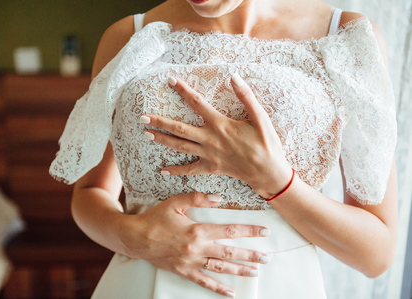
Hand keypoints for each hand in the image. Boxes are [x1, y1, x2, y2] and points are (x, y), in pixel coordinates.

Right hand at [118, 192, 269, 296]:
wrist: (135, 237)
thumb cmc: (155, 218)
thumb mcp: (175, 203)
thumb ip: (197, 199)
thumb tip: (219, 198)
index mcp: (197, 230)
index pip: (229, 231)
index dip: (249, 231)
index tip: (264, 231)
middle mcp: (197, 248)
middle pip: (229, 253)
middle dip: (250, 255)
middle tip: (266, 258)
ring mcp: (191, 262)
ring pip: (220, 268)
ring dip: (240, 270)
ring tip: (255, 272)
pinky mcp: (183, 271)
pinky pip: (204, 281)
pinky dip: (218, 288)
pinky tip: (231, 292)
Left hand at [141, 74, 291, 198]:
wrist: (269, 173)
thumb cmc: (266, 144)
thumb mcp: (261, 117)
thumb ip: (247, 96)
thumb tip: (234, 76)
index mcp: (220, 125)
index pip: (197, 103)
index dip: (183, 91)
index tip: (170, 81)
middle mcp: (210, 139)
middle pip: (179, 129)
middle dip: (160, 122)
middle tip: (142, 117)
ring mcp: (208, 155)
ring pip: (180, 147)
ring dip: (162, 141)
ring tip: (146, 135)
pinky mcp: (211, 168)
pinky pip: (190, 170)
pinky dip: (175, 171)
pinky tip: (162, 171)